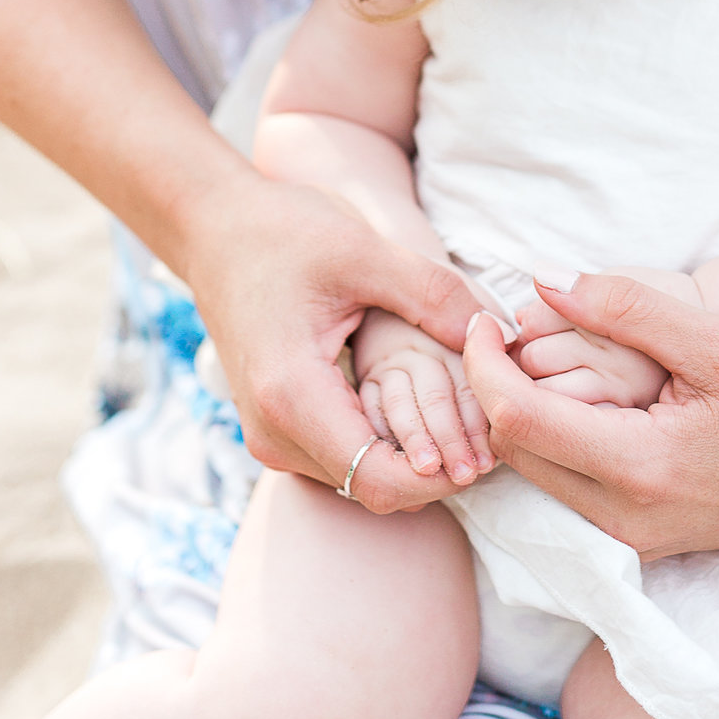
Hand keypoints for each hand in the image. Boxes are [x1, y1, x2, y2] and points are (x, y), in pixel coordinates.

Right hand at [180, 172, 483, 512]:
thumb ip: (436, 297)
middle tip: (495, 432)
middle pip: (375, 488)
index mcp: (292, 397)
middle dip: (442, 470)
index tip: (492, 445)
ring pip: (362, 480)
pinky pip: (346, 458)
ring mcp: (273, 436)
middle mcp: (274, 432)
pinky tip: (434, 408)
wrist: (217, 230)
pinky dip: (395, 445)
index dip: (444, 476)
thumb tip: (501, 335)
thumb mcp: (368, 253)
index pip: (379, 480)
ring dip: (420, 460)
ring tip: (474, 419)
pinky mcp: (280, 427)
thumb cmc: (286, 233)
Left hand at [464, 275, 718, 557]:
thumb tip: (542, 282)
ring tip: (532, 357)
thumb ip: (629, 308)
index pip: (517, 418)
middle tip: (501, 331)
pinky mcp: (648, 540)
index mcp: (642, 469)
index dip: (483, 362)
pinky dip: (556, 440)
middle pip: (516, 452)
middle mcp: (627, 520)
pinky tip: (576, 397)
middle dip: (493, 389)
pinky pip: (573, 490)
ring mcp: (637, 539)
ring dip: (522, 416)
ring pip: (539, 476)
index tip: (486, 316)